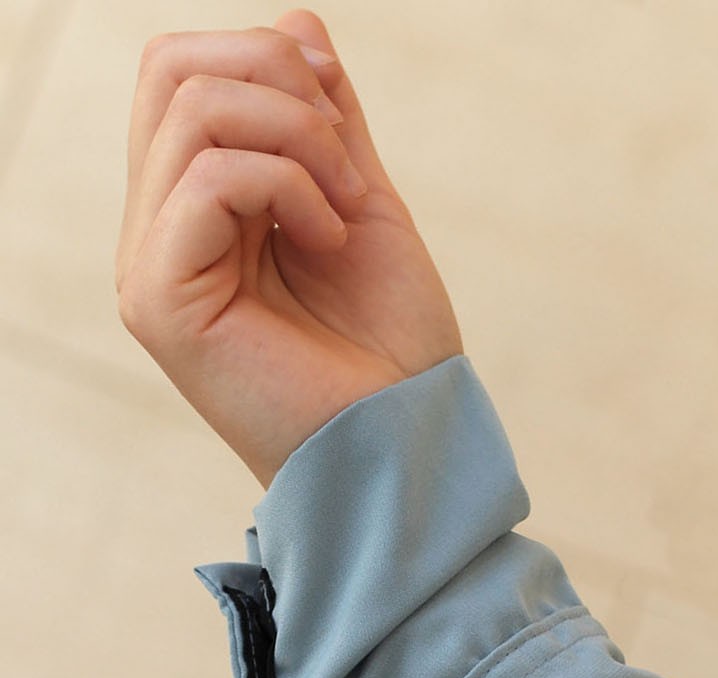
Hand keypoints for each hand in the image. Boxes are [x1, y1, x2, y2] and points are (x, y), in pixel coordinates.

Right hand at [115, 8, 463, 487]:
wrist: (409, 439)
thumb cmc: (389, 344)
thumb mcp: (358, 201)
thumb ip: (322, 120)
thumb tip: (296, 23)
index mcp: (194, 210)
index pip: (187, 72)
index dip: (270, 58)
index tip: (342, 116)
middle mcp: (159, 232)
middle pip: (173, 67)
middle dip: (280, 78)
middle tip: (345, 162)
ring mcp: (151, 267)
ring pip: (190, 106)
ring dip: (298, 135)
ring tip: (343, 210)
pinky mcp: (160, 301)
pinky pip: (206, 176)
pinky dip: (288, 184)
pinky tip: (329, 240)